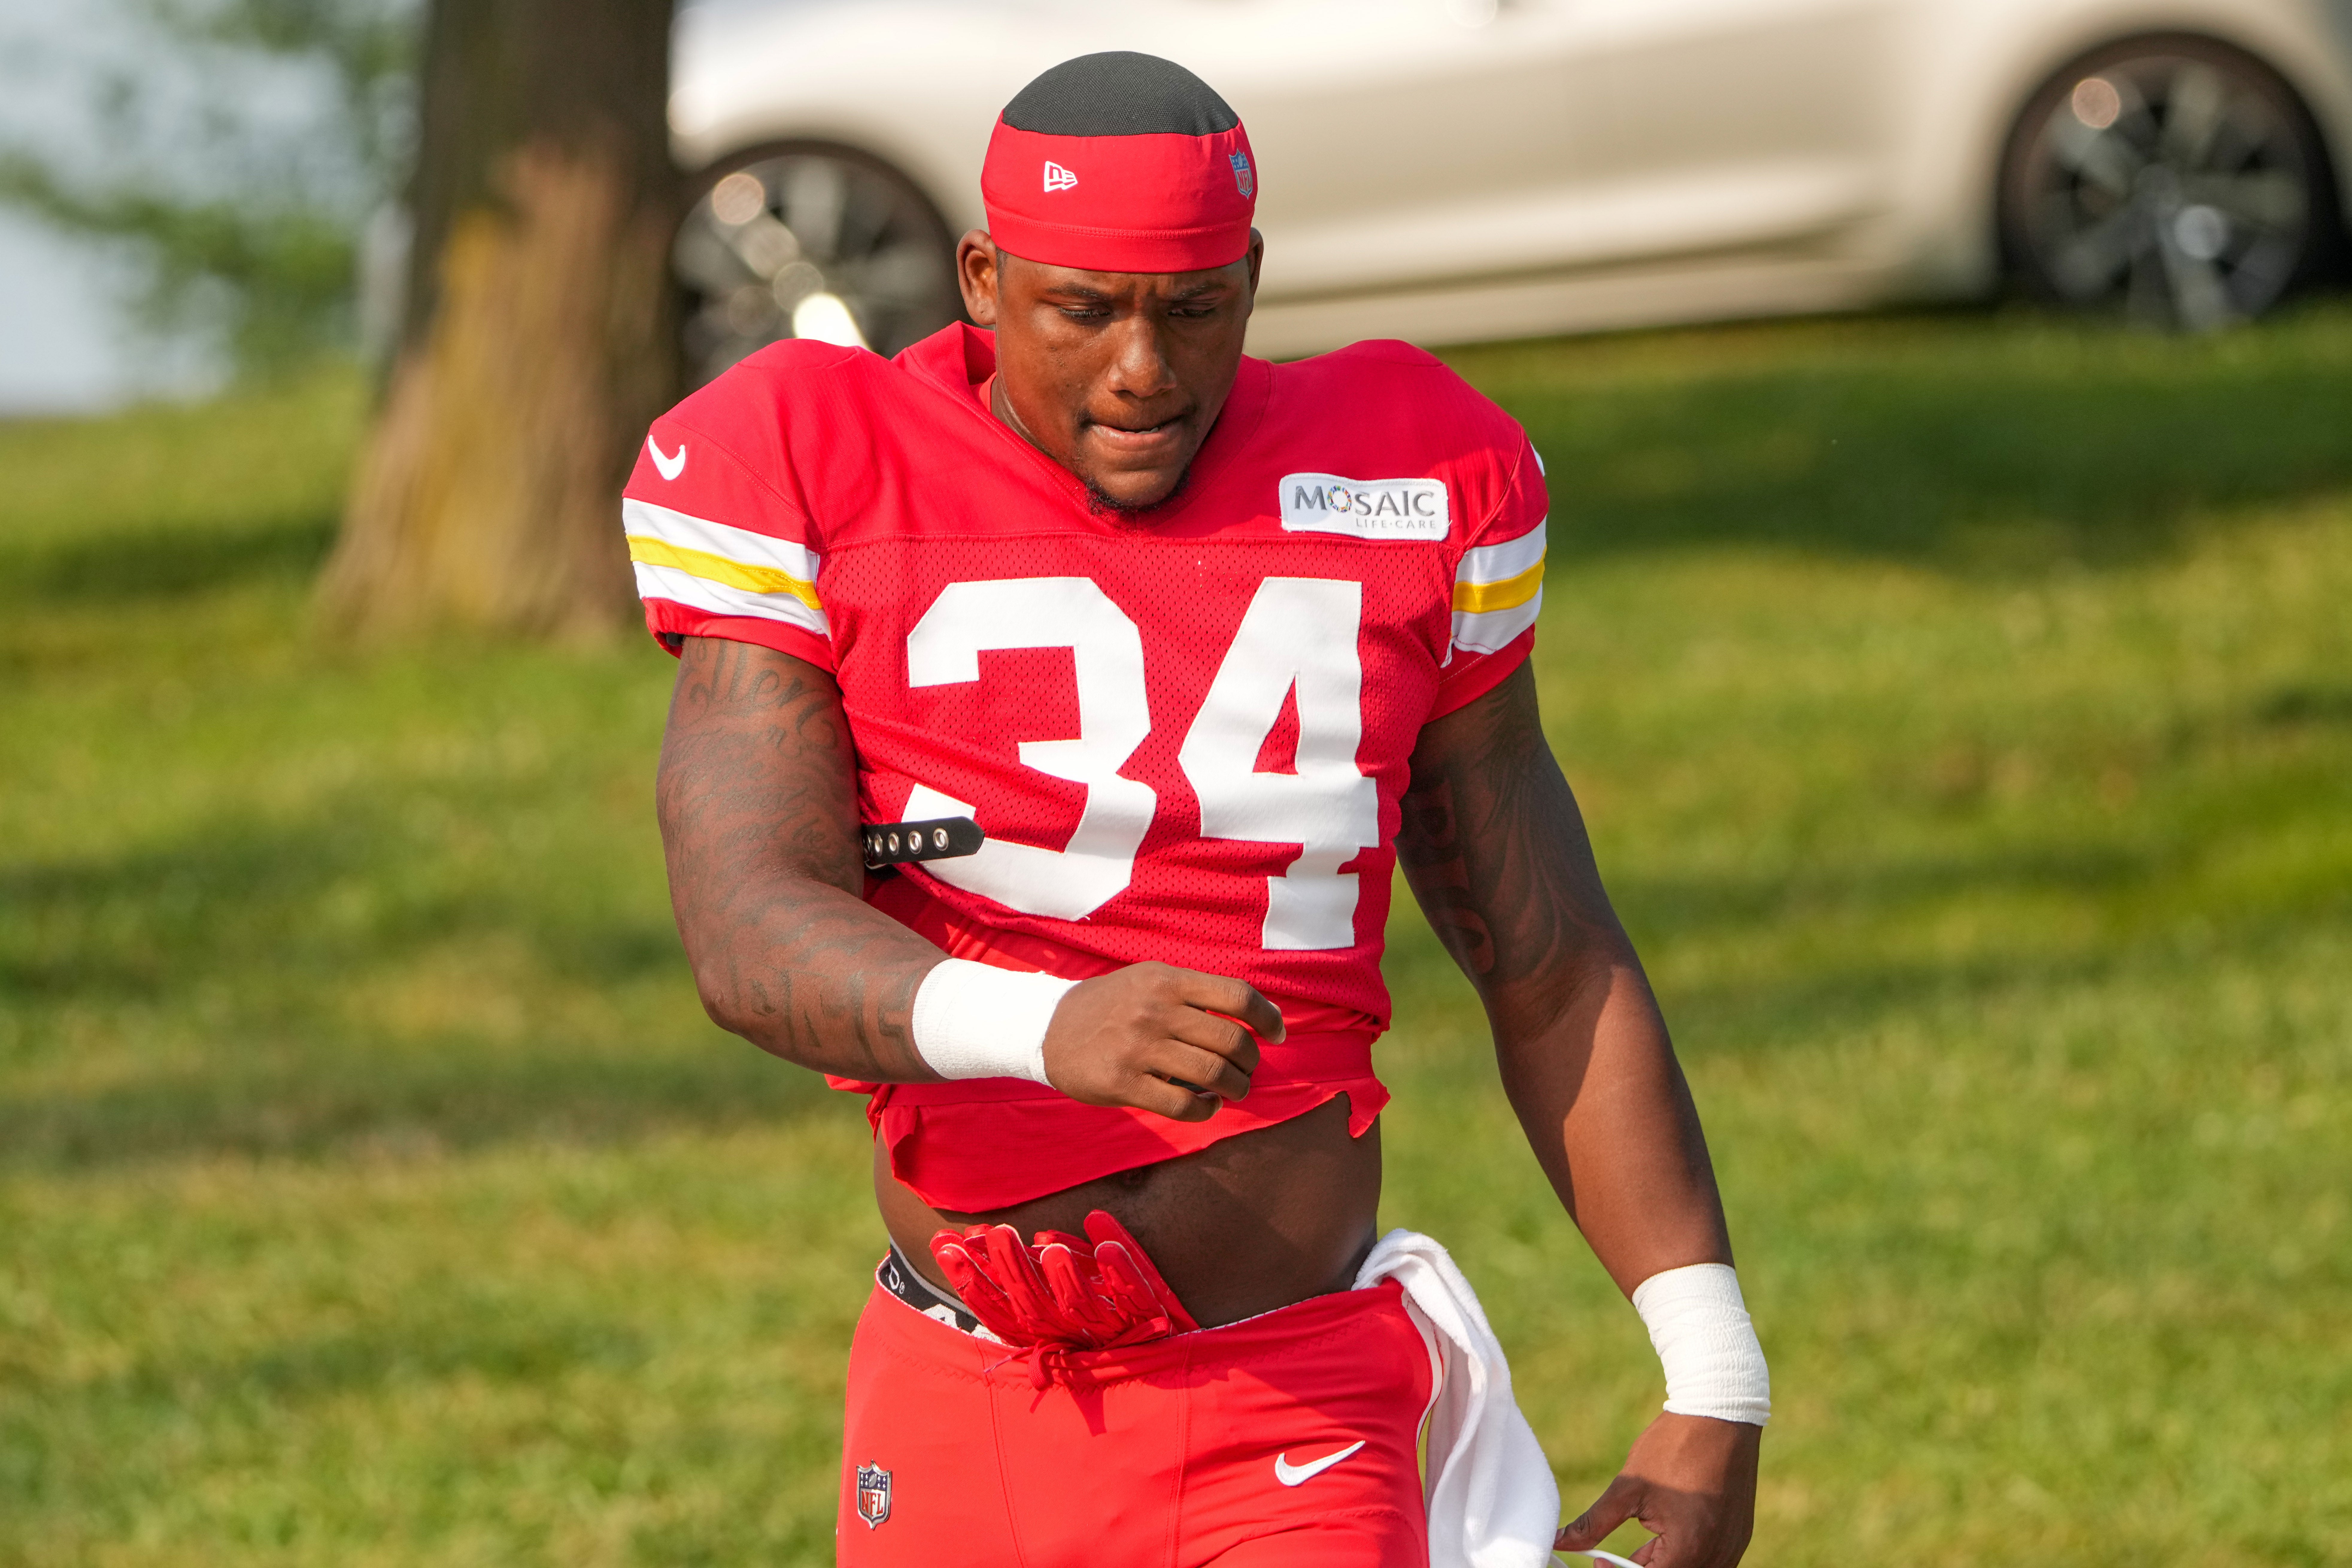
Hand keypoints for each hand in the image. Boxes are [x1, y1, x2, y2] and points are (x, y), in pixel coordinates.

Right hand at [1040, 962, 1283, 1121]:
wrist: (1046, 1028)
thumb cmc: (1110, 1005)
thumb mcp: (1149, 980)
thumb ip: (1194, 992)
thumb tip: (1255, 1015)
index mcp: (1166, 981)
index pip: (1237, 995)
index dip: (1268, 1017)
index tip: (1277, 1034)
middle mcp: (1155, 1011)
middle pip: (1231, 1040)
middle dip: (1251, 1061)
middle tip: (1248, 1070)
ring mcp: (1139, 1048)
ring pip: (1213, 1074)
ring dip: (1235, 1087)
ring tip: (1233, 1090)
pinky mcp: (1124, 1083)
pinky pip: (1183, 1104)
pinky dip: (1206, 1110)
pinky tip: (1207, 1106)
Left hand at [1555, 1412, 1759, 1567]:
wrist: (1720, 1415)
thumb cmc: (1674, 1447)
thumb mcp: (1629, 1487)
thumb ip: (1594, 1523)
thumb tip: (1561, 1541)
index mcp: (1689, 1550)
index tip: (1597, 1560)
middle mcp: (1717, 1557)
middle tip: (1611, 1555)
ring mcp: (1731, 1548)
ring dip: (1661, 1565)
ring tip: (1641, 1541)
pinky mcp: (1737, 1536)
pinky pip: (1707, 1559)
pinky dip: (1682, 1555)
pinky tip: (1663, 1535)